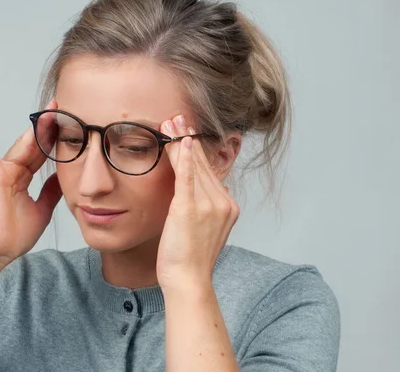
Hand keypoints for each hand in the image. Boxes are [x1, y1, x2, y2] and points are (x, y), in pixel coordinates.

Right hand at [0, 100, 61, 265]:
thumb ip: (51, 191)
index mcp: (25, 178)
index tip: (68, 123)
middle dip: (48, 126)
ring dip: (33, 127)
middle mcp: (14, 171)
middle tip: (61, 107)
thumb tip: (63, 176)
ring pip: (21, 145)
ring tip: (46, 110)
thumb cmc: (16, 233)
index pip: (42, 153)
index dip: (55, 138)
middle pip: (34, 144)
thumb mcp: (43, 208)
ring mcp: (3, 171)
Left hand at [156, 115, 239, 290]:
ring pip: (194, 167)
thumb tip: (204, 189)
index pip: (210, 171)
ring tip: (170, 124)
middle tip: (176, 119)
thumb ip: (207, 207)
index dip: (196, 150)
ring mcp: (208, 205)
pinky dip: (186, 158)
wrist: (188, 280)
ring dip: (180, 143)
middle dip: (187, 139)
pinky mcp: (190, 209)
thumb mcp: (204, 228)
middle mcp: (223, 203)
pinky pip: (188, 178)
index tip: (186, 133)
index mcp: (228, 206)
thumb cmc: (191, 258)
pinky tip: (182, 141)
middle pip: (203, 164)